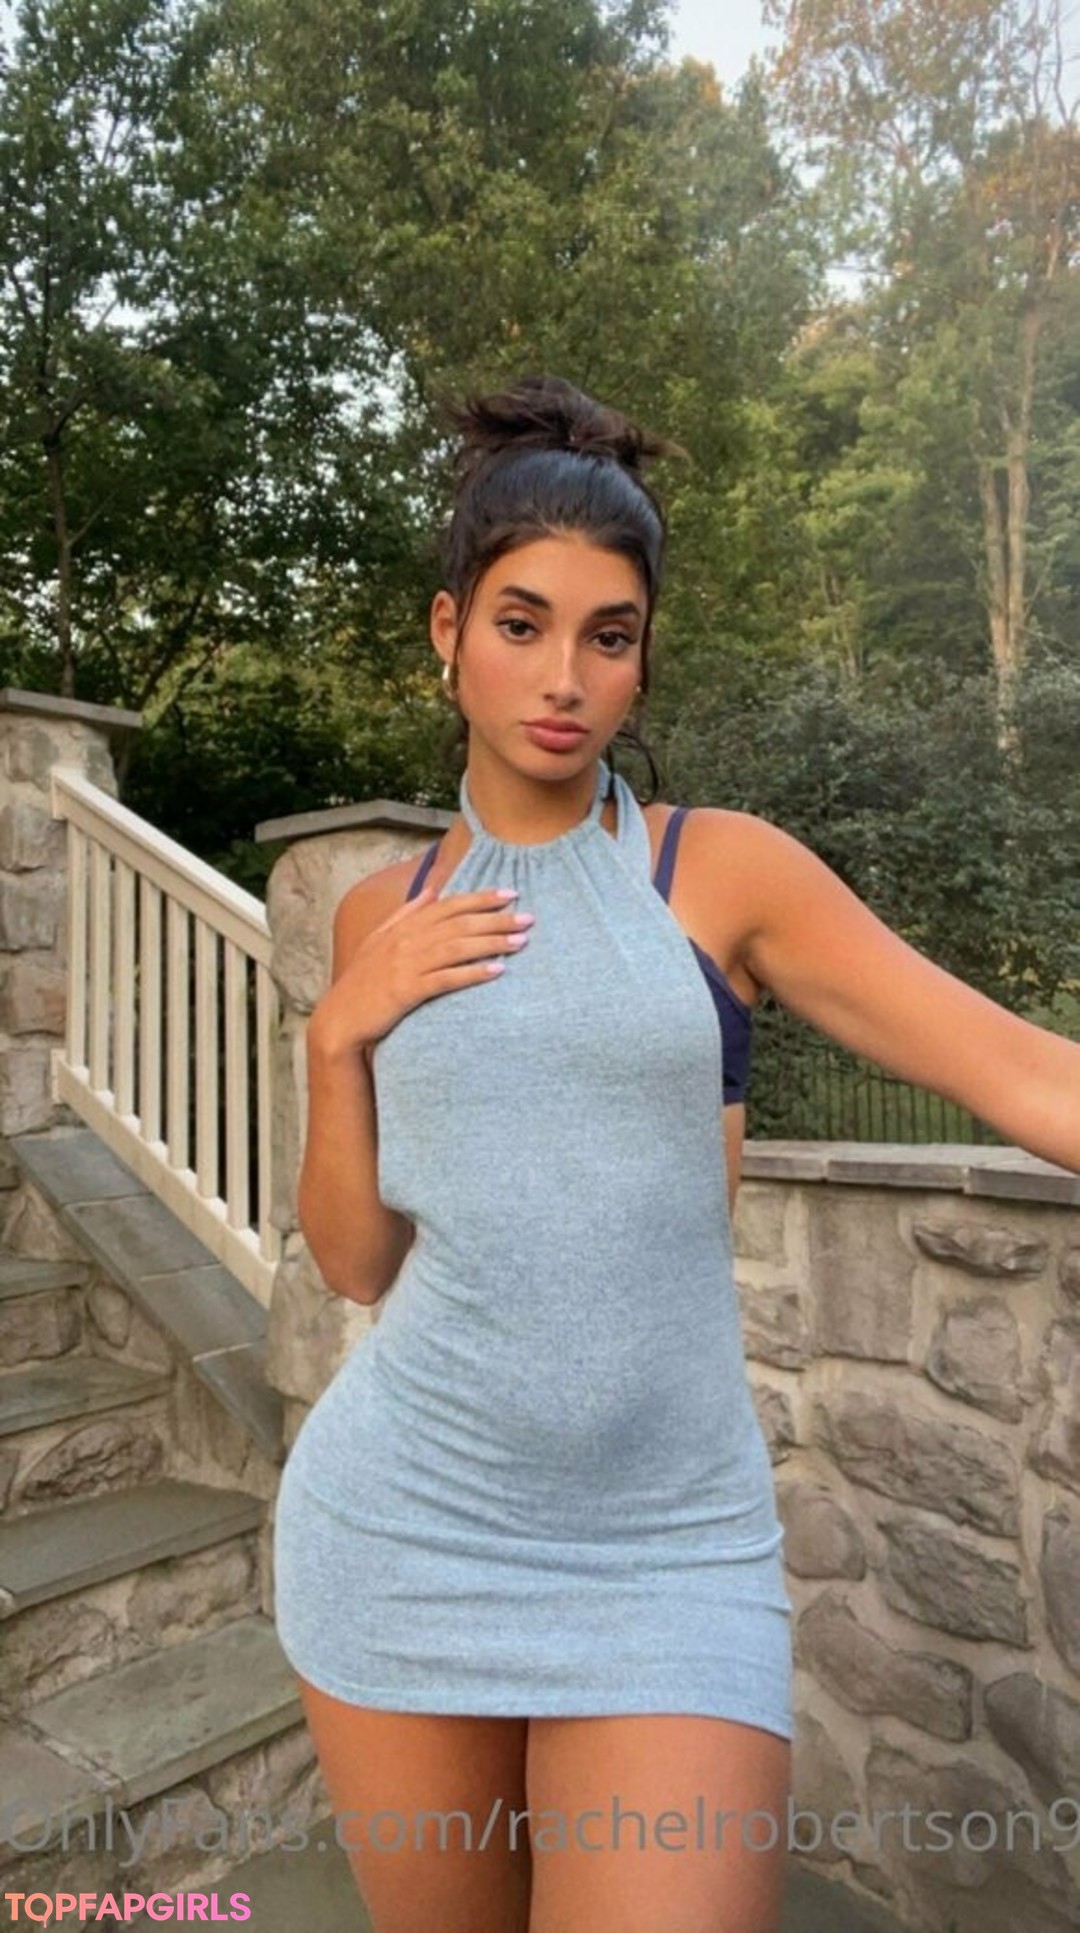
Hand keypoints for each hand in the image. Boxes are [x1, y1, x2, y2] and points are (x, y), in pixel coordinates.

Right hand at [309, 885, 532, 1060]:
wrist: (341, 1018)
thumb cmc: (363, 981)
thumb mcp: (379, 939)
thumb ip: (406, 914)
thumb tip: (431, 891)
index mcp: (403, 926)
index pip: (448, 905)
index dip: (481, 898)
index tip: (510, 894)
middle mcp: (406, 941)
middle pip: (459, 924)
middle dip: (497, 920)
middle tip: (528, 918)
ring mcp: (406, 965)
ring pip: (457, 948)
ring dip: (492, 943)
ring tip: (521, 942)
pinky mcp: (407, 990)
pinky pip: (446, 979)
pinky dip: (473, 974)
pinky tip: (497, 971)